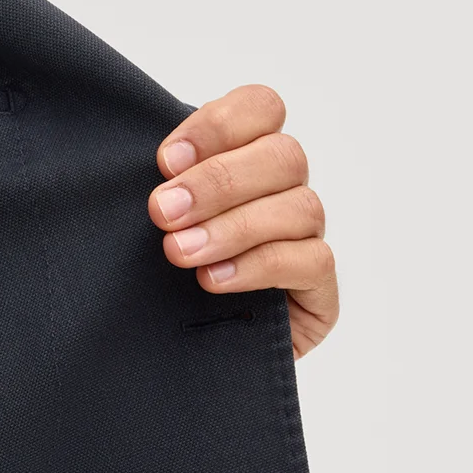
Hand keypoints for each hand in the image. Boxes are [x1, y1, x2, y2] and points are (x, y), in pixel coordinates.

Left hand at [149, 84, 336, 357]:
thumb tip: (154, 163)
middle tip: (163, 212)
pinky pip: (311, 261)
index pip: (262, 108)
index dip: (218, 126)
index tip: (165, 161)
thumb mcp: (153, 225)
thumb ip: (163, 184)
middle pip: (283, 155)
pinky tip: (214, 280)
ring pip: (300, 207)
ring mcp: (307, 239)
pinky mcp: (319, 289)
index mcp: (247, 158)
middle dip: (218, 181)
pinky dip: (258, 265)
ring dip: (233, 227)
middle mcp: (285, 192)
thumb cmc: (159, 283)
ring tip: (180, 253)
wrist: (173, 364)